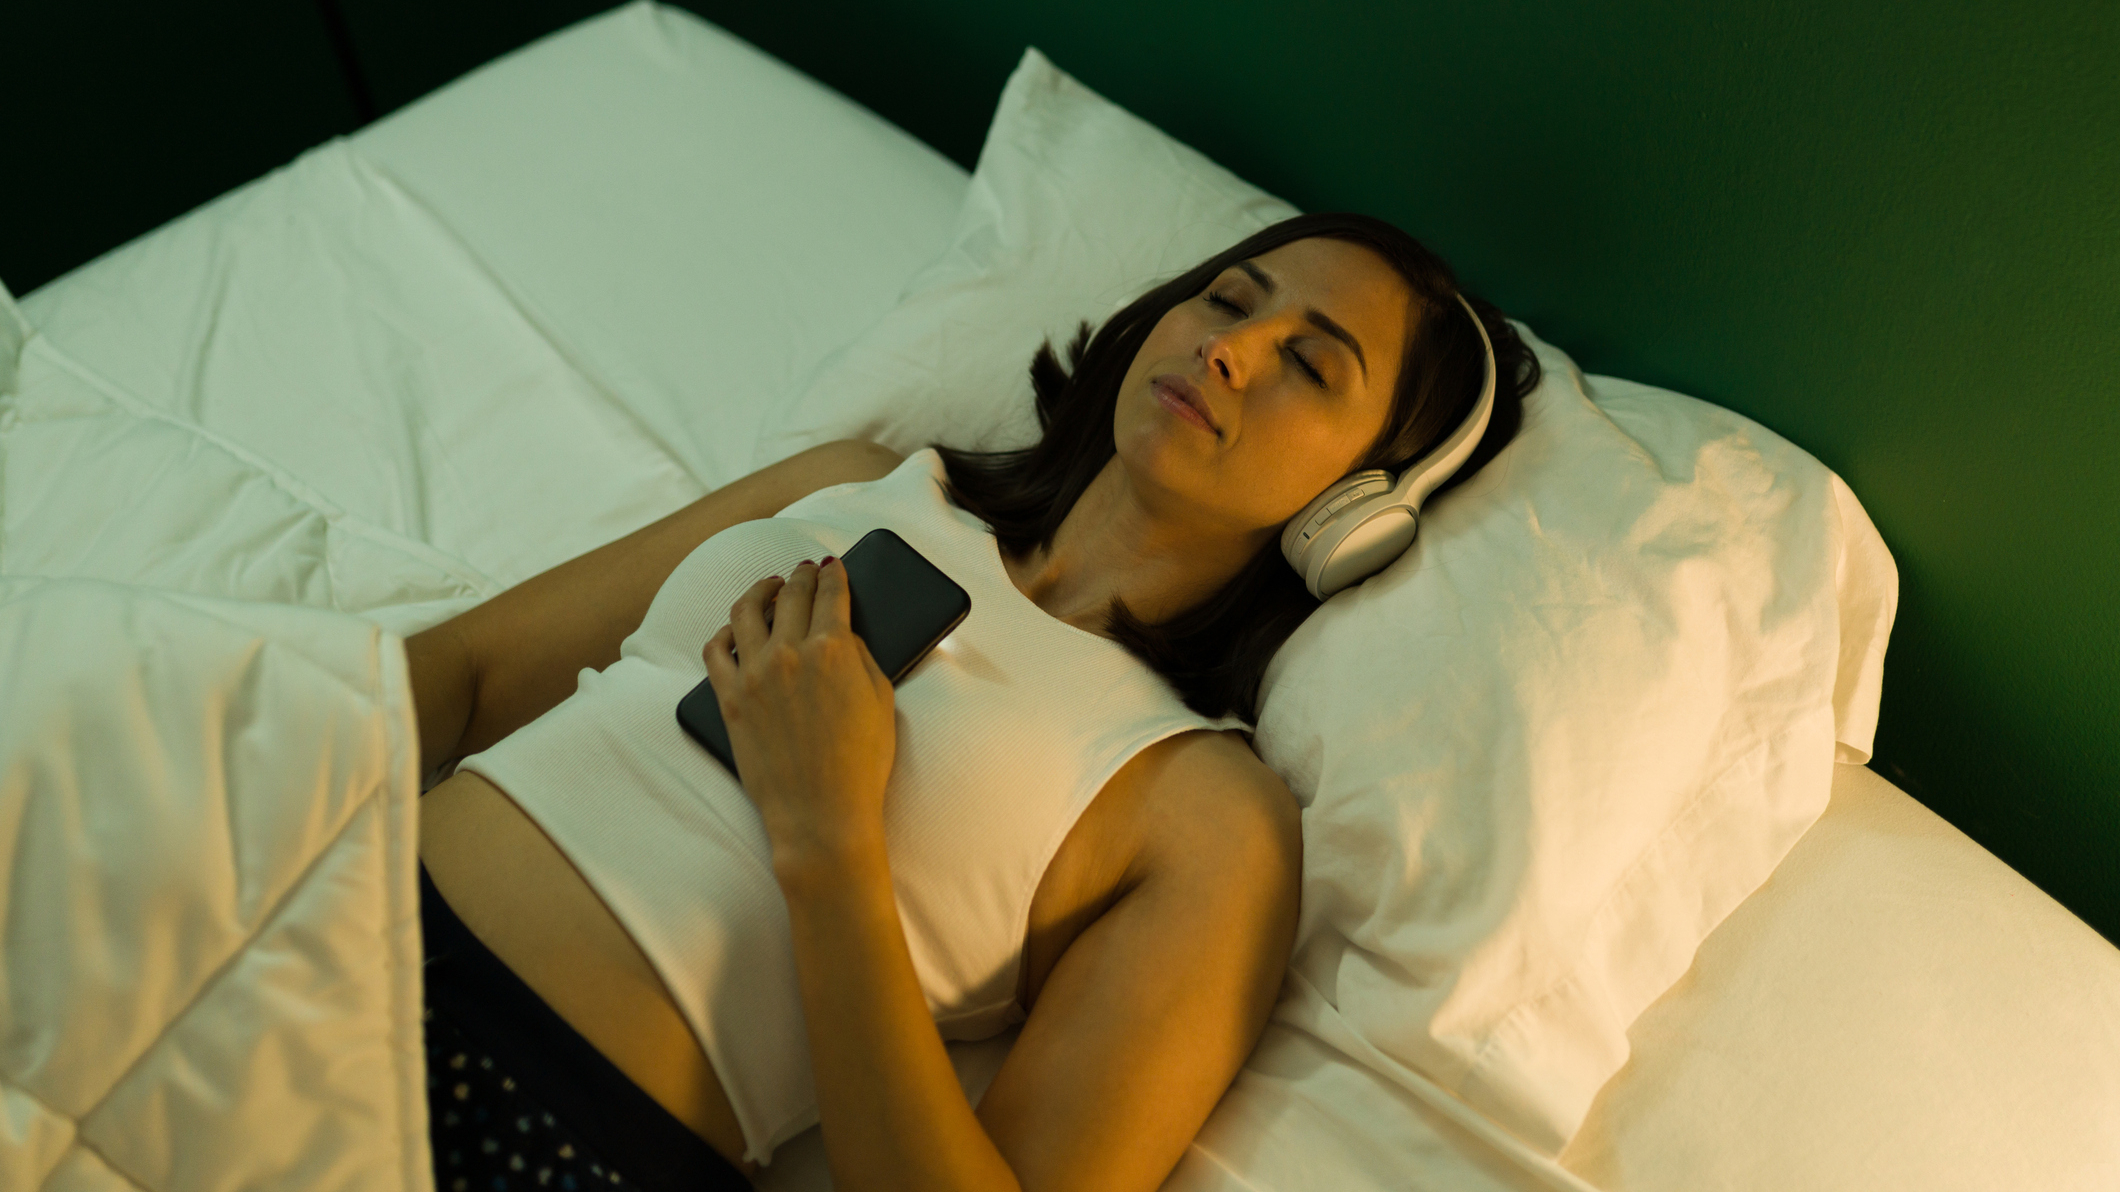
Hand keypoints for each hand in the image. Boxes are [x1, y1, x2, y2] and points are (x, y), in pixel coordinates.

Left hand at [702, 558, 896, 874]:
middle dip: (799, 576)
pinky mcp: (729, 699)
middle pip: (790, 596)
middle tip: (803, 570)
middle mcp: (789, 653)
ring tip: (767, 587)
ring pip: (745, 612)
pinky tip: (734, 630)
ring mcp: (754, 675)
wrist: (821, 813)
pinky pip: (715, 651)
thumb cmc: (861, 764)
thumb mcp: (880, 700)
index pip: (831, 595)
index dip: (833, 576)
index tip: (832, 568)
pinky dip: (724, 633)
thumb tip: (841, 633)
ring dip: (759, 591)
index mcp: (833, 649)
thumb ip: (861, 656)